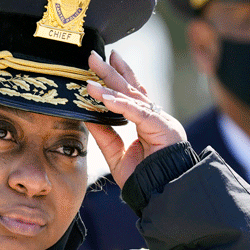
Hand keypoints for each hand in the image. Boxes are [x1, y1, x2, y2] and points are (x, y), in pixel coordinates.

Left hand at [86, 50, 186, 188]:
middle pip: (131, 88)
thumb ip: (104, 134)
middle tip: (94, 55)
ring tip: (92, 70)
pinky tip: (105, 95)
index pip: (131, 93)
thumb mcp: (116, 153)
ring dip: (111, 82)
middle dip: (112, 70)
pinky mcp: (163, 127)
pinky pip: (138, 112)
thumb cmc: (143, 177)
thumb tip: (87, 115)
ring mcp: (161, 120)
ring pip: (133, 96)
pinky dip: (120, 103)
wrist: (161, 194)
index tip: (106, 60)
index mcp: (147, 122)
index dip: (119, 75)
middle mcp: (155, 117)